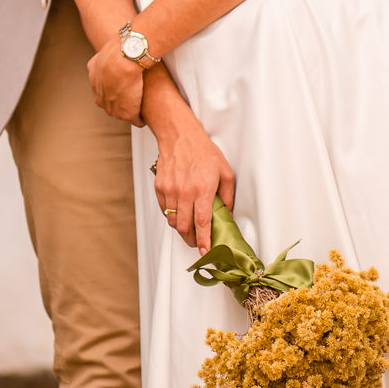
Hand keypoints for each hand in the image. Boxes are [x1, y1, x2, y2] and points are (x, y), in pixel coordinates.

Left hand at [87, 36, 144, 123]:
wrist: (125, 56)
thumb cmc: (119, 49)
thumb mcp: (103, 52)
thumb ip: (102, 58)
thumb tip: (105, 54)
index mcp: (95, 80)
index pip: (102, 92)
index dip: (113, 91)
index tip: (123, 88)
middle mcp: (100, 95)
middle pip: (110, 105)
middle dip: (120, 103)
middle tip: (132, 99)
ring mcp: (112, 106)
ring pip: (121, 113)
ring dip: (130, 111)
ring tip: (139, 109)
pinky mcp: (126, 112)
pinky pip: (134, 120)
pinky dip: (139, 119)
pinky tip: (144, 117)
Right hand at [152, 114, 235, 252]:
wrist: (180, 136)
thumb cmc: (203, 152)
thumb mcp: (225, 172)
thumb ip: (228, 196)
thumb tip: (227, 215)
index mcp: (203, 189)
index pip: (201, 223)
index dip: (203, 241)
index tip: (204, 251)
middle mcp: (185, 191)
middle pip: (184, 227)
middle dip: (191, 239)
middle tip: (197, 241)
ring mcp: (170, 190)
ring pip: (172, 221)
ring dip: (181, 228)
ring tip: (189, 225)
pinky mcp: (160, 187)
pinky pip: (164, 210)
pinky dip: (171, 215)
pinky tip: (179, 210)